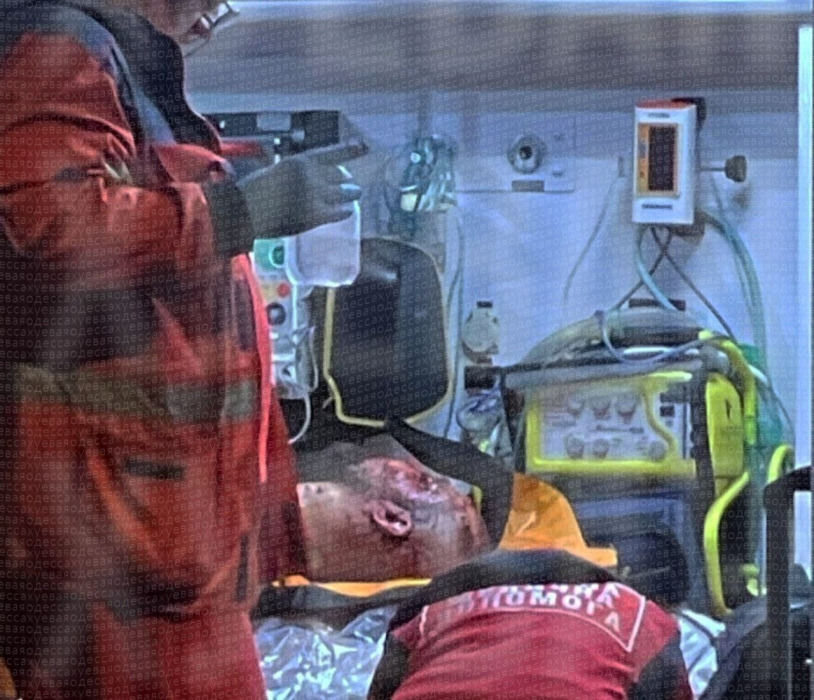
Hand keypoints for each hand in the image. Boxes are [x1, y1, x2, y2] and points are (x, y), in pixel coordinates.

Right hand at [237, 142, 365, 239]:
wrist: (243, 214)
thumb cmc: (252, 194)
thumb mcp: (274, 172)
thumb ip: (296, 173)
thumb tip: (312, 179)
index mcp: (299, 161)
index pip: (332, 153)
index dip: (350, 150)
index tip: (364, 146)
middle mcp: (310, 175)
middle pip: (341, 175)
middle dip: (347, 181)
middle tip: (350, 185)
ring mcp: (314, 195)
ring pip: (344, 193)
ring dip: (350, 195)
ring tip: (353, 196)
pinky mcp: (316, 215)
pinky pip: (339, 212)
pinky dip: (344, 212)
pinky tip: (347, 212)